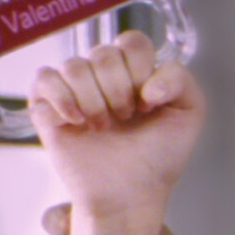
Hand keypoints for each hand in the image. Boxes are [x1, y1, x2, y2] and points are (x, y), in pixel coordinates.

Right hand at [30, 31, 204, 228]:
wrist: (131, 193)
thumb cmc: (159, 157)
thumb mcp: (189, 114)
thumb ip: (181, 79)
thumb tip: (149, 81)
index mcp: (135, 72)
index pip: (132, 41)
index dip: (140, 67)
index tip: (148, 101)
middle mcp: (103, 76)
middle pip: (104, 53)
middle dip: (119, 89)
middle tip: (126, 118)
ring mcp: (74, 89)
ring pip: (75, 66)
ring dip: (95, 100)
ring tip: (104, 126)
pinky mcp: (47, 106)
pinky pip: (45, 78)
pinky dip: (63, 99)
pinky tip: (78, 121)